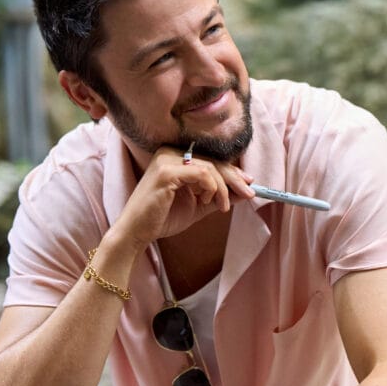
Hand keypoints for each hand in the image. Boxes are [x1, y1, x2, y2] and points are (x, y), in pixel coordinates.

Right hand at [114, 147, 254, 250]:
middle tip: (249, 193)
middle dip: (234, 178)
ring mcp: (167, 160)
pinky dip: (211, 187)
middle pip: (212, 161)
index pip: (210, 160)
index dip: (232, 172)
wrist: (137, 232)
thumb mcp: (198, 206)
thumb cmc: (163, 218)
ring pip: (209, 167)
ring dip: (222, 188)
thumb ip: (219, 197)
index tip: (248, 184)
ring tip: (222, 206)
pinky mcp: (166, 172)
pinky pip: (200, 173)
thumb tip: (246, 192)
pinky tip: (207, 201)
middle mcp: (170, 153)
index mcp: (176, 157)